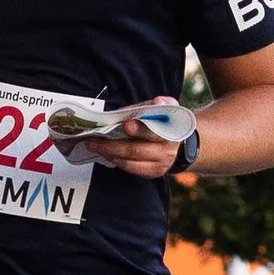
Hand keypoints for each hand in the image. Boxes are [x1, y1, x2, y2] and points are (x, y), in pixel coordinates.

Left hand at [71, 97, 186, 178]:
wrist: (179, 143)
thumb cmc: (166, 122)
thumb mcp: (168, 109)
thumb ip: (161, 104)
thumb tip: (158, 102)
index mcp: (171, 131)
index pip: (154, 131)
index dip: (140, 129)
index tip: (126, 125)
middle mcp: (167, 149)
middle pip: (136, 149)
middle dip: (112, 145)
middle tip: (94, 140)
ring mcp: (161, 163)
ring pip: (131, 161)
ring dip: (110, 153)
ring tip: (94, 146)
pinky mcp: (154, 172)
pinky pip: (132, 169)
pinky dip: (117, 161)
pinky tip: (106, 154)